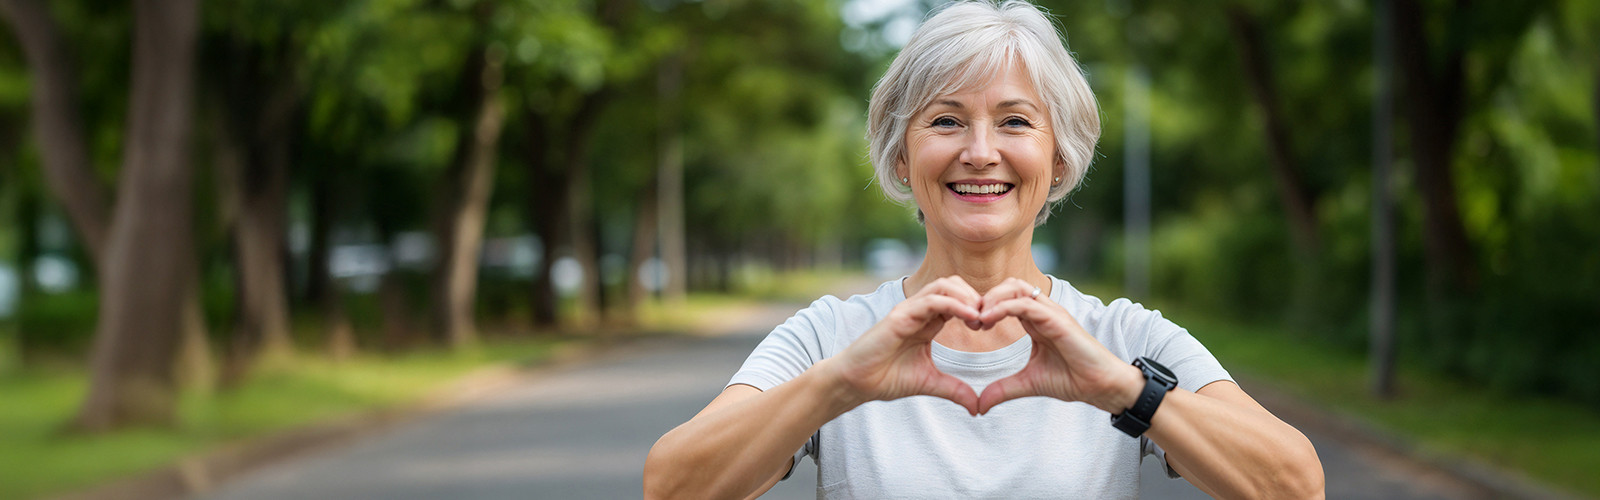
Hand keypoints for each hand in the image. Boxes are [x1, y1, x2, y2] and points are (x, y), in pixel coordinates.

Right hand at [825, 276, 983, 414]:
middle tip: (988, 319)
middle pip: (954, 284)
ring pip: (945, 285)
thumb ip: (954, 390)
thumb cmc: (885, 378)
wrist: (855, 382)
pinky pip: (932, 300)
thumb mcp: (929, 383)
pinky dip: (955, 304)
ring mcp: (909, 310)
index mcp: (927, 322)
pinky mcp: (900, 315)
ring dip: (968, 297)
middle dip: (976, 297)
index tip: (990, 326)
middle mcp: (919, 310)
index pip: (957, 299)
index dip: (977, 308)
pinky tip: (970, 317)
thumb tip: (977, 408)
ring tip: (981, 317)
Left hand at [973, 278, 1143, 414]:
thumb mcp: (1028, 383)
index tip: (969, 326)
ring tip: (977, 319)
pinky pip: (1026, 304)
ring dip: (992, 298)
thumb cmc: (1072, 380)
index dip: (985, 306)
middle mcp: (1043, 311)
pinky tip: (987, 320)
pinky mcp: (1057, 319)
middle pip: (1009, 285)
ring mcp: (1051, 312)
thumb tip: (979, 405)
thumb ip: (1003, 390)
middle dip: (985, 297)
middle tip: (970, 319)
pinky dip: (1003, 308)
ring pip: (1016, 287)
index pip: (1006, 298)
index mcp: (1036, 321)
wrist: (1101, 386)